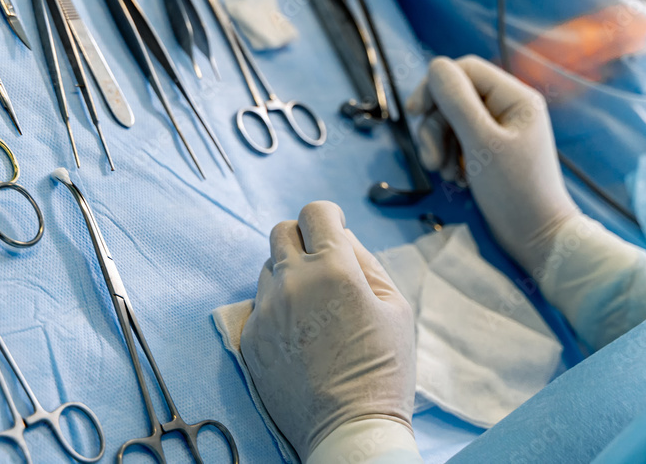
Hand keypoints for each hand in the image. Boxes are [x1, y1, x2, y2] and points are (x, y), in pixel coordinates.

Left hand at [240, 201, 414, 460]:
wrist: (350, 431)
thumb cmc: (383, 370)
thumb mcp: (395, 308)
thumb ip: (366, 262)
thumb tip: (341, 237)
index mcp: (333, 270)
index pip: (314, 213)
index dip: (327, 216)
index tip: (334, 229)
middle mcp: (292, 283)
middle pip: (281, 232)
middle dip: (302, 238)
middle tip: (322, 263)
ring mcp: (266, 311)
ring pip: (268, 269)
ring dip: (288, 275)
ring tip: (314, 308)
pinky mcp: (250, 339)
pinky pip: (259, 306)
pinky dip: (277, 309)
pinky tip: (300, 336)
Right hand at [408, 56, 579, 273]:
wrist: (537, 237)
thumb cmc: (516, 192)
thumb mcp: (482, 143)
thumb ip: (457, 102)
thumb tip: (436, 66)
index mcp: (514, 97)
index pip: (464, 69)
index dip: (435, 86)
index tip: (416, 113)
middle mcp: (507, 107)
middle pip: (453, 96)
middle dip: (435, 126)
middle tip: (431, 160)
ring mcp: (498, 129)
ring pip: (450, 120)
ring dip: (439, 144)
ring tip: (444, 174)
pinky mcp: (488, 150)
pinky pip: (456, 140)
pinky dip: (448, 157)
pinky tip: (454, 178)